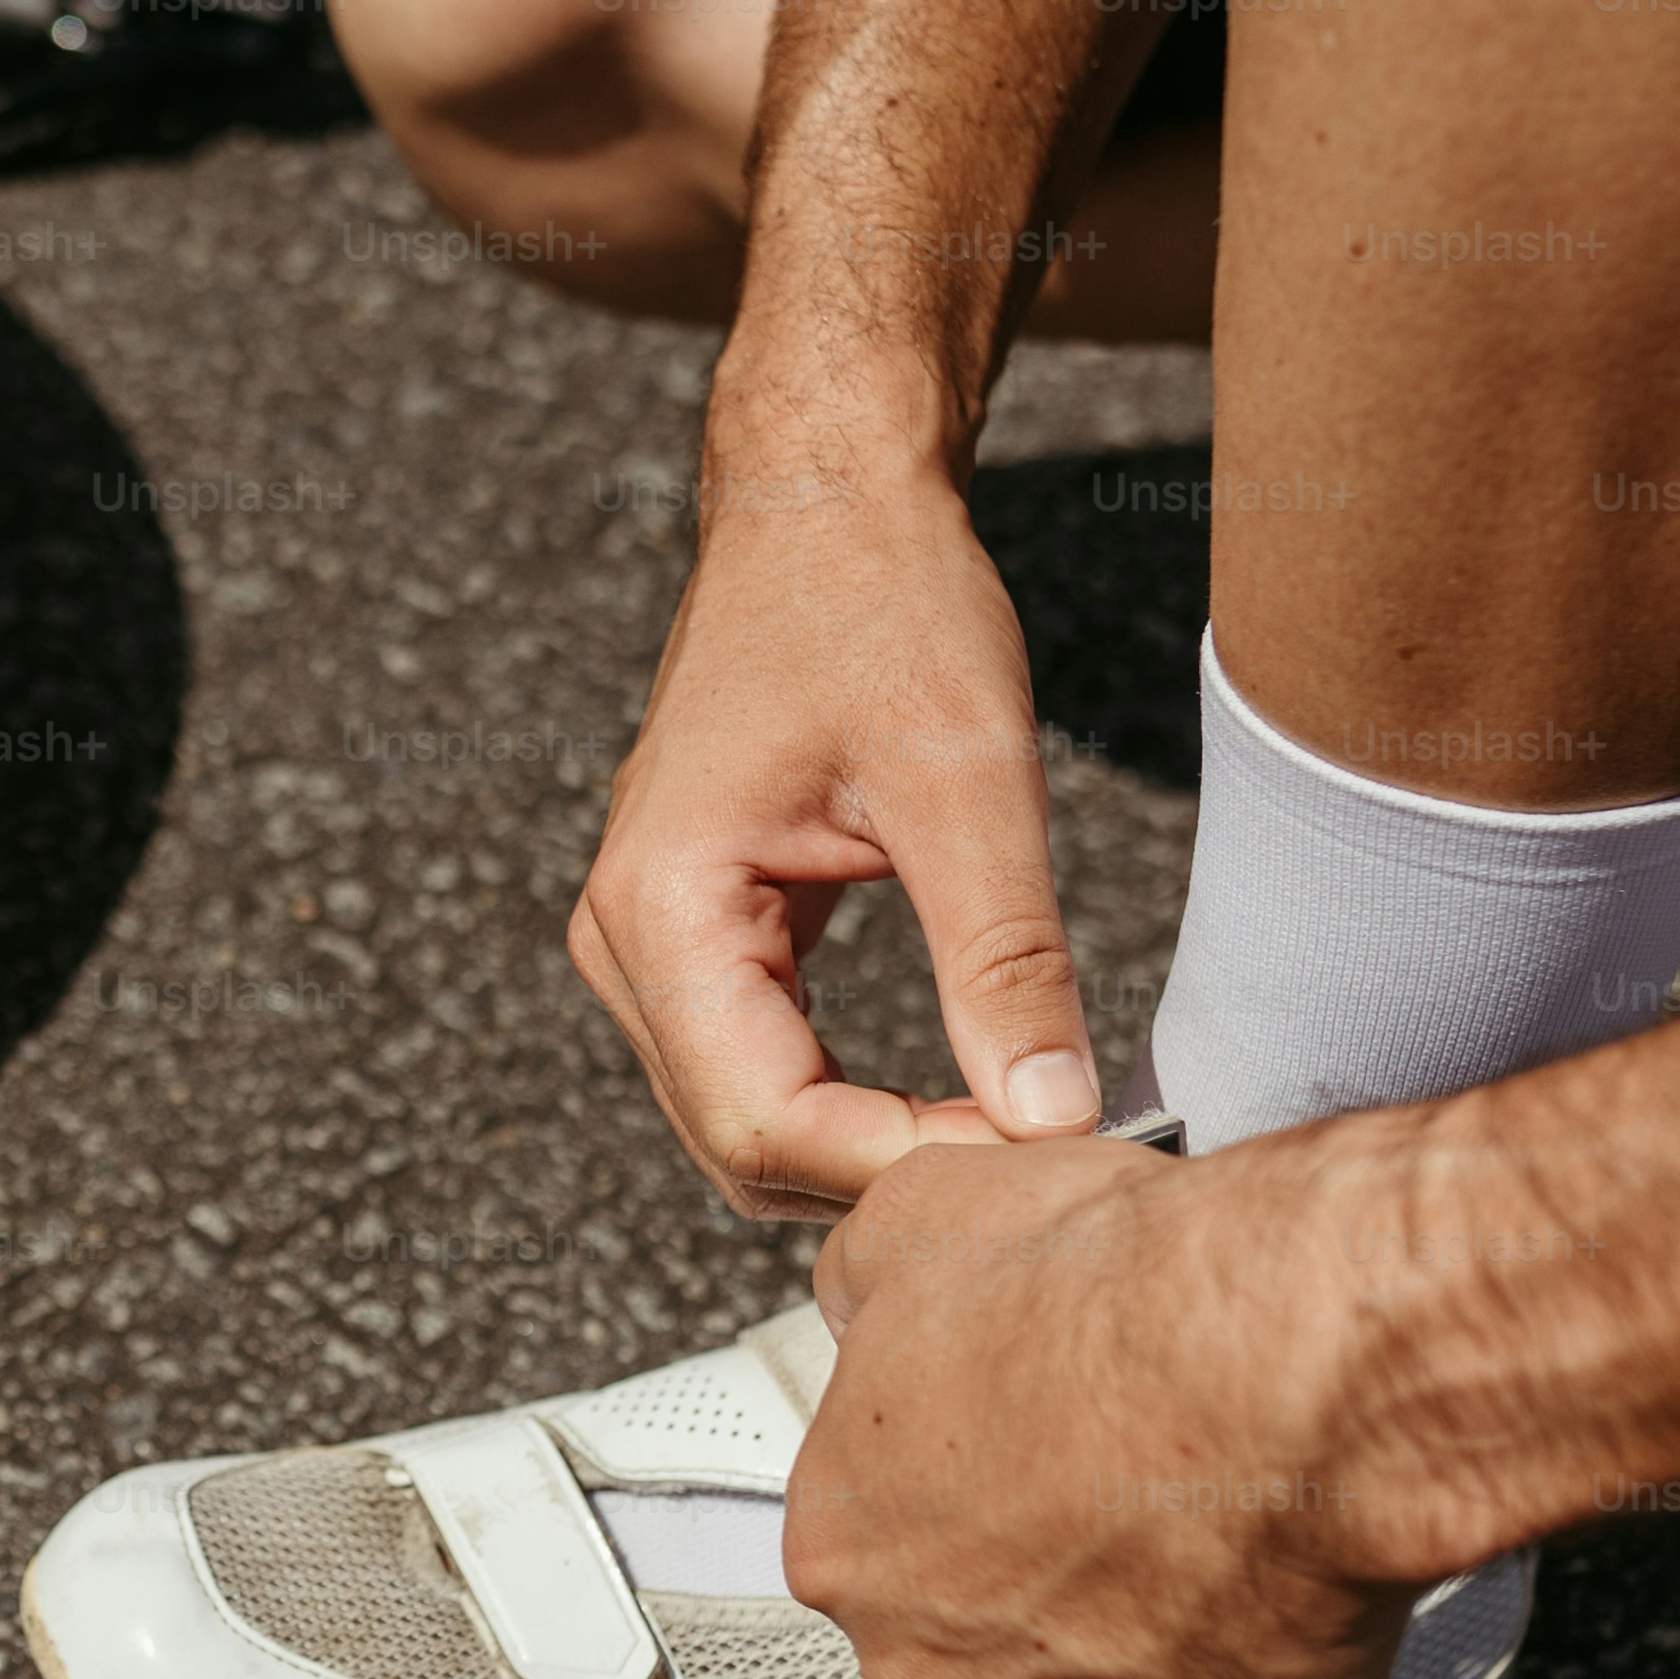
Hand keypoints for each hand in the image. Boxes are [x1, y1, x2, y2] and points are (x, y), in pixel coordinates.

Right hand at [567, 458, 1102, 1219]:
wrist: (824, 506)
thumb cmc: (881, 603)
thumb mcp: (967, 780)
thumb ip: (1004, 959)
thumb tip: (1055, 1118)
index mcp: (663, 905)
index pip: (763, 1119)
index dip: (903, 1164)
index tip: (1041, 1157)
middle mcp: (625, 941)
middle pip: (744, 1146)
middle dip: (889, 1172)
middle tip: (1046, 1154)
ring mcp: (647, 946)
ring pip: (747, 1129)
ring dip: (873, 1150)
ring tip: (1013, 1122)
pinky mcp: (693, 940)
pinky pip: (759, 1072)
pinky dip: (855, 1104)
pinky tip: (957, 1090)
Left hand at [784, 1130, 1427, 1678]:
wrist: (1292, 1366)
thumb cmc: (1125, 1297)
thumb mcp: (923, 1213)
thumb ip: (861, 1282)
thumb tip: (860, 1300)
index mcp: (842, 1545)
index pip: (878, 1539)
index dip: (966, 1488)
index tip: (1029, 1456)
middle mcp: (920, 1664)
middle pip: (961, 1641)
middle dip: (1030, 1586)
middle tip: (1118, 1504)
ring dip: (1122, 1650)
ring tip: (1196, 1550)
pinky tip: (1253, 1605)